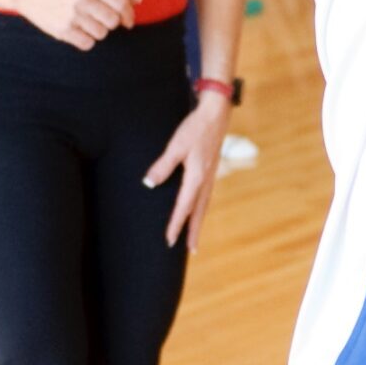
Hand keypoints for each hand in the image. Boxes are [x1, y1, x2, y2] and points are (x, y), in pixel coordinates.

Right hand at [13, 0, 138, 48]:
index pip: (121, 3)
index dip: (129, 15)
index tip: (128, 21)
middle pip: (113, 21)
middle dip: (110, 23)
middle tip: (100, 19)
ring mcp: (71, 14)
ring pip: (101, 34)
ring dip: (97, 31)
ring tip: (85, 22)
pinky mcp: (62, 30)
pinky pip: (87, 44)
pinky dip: (86, 40)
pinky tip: (78, 31)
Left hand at [143, 90, 228, 248]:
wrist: (216, 114)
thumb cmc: (194, 128)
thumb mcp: (176, 145)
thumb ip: (163, 165)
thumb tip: (149, 183)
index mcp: (197, 177)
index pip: (184, 207)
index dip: (176, 224)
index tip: (169, 240)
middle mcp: (206, 180)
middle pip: (199, 212)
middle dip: (194, 231)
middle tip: (191, 250)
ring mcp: (211, 176)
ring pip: (204, 205)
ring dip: (199, 222)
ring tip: (195, 237)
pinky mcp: (211, 170)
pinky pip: (206, 196)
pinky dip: (201, 208)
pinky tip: (198, 210)